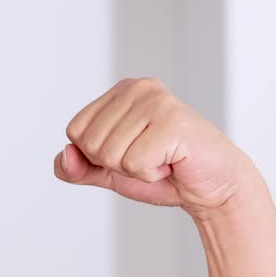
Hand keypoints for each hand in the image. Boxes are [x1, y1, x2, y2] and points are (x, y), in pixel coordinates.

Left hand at [54, 78, 258, 219]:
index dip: (97, 155)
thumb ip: (78, 167)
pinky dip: (152, 174)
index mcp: (120, 92)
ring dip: (137, 170)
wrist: (210, 188)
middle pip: (90, 143)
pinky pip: (135, 163)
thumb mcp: (110, 172)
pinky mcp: (173, 121)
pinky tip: (172, 162)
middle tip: (150, 158)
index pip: (74, 131)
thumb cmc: (164, 173)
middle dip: (117, 164)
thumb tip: (65, 155)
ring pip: (110, 154)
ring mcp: (156, 101)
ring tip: (163, 159)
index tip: (130, 152)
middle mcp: (138, 88)